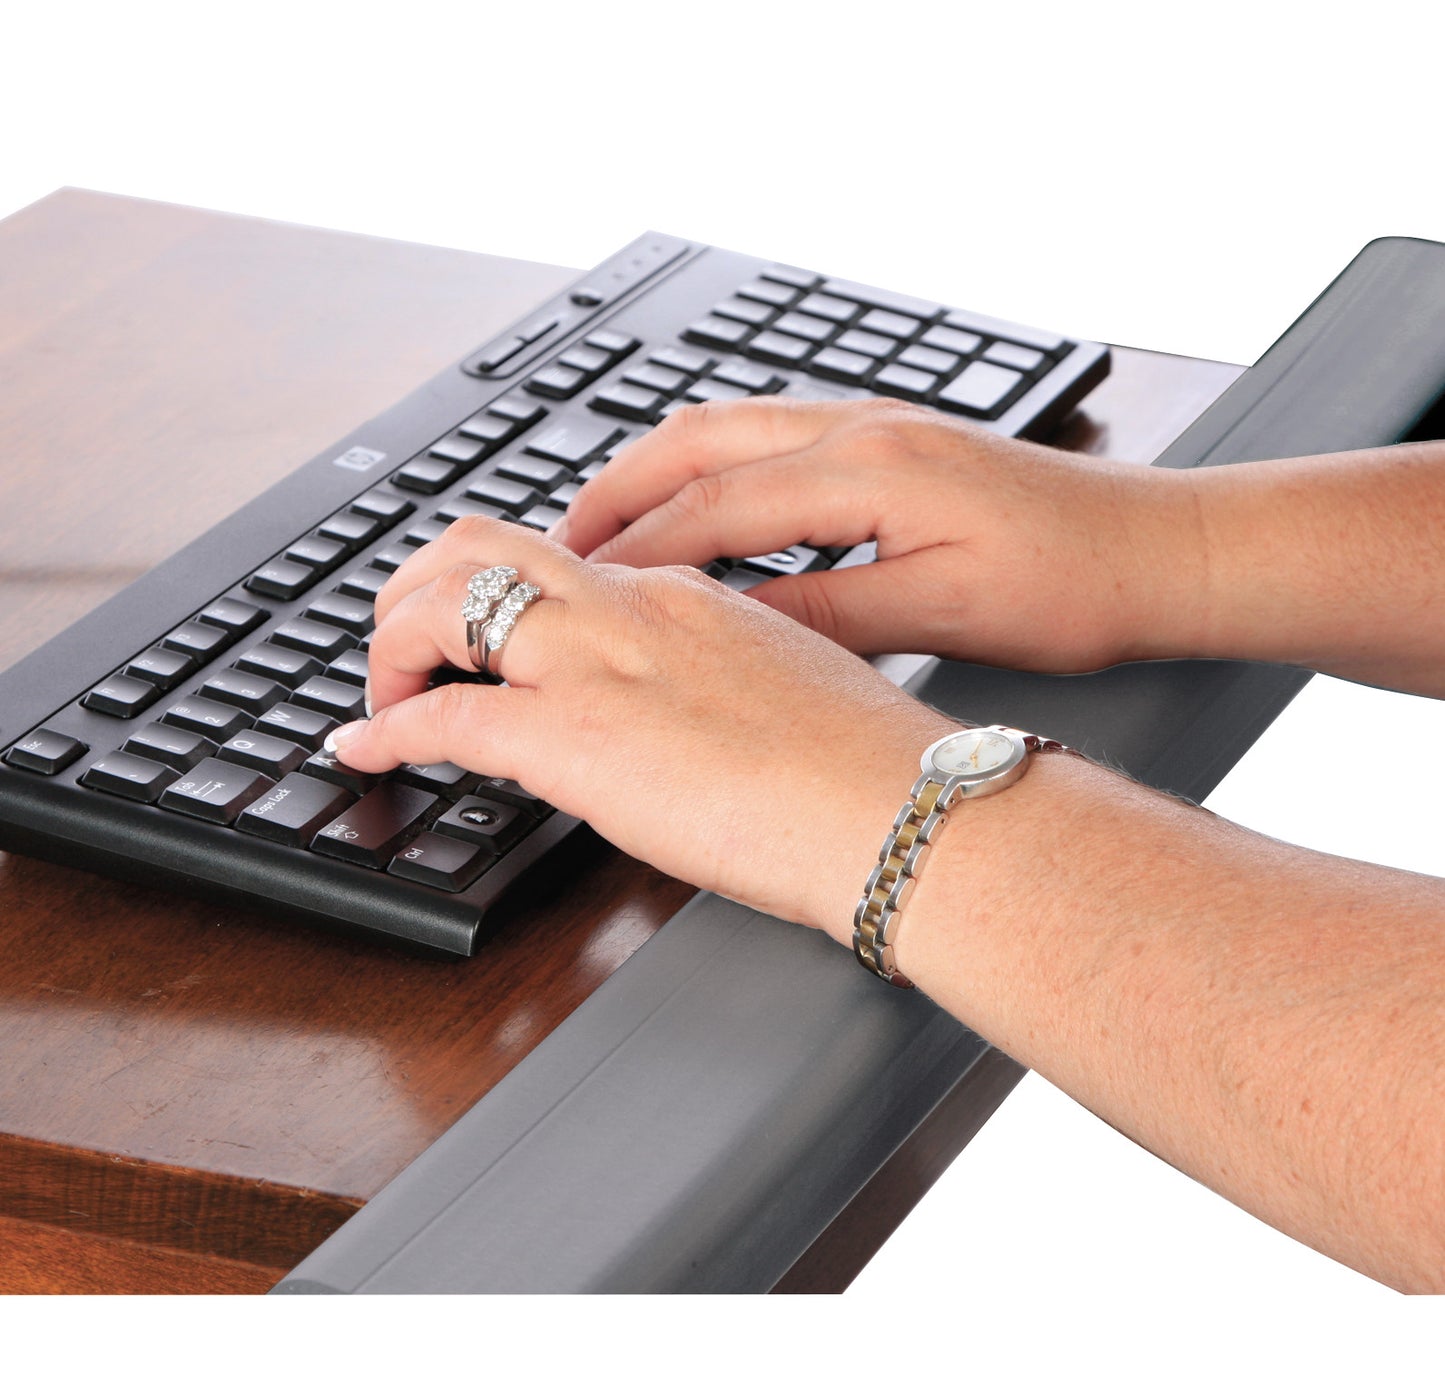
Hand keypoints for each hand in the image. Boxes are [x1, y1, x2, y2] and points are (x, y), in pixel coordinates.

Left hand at [331, 516, 948, 938]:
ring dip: (393, 644)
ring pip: (444, 602)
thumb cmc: (865, 768)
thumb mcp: (780, 693)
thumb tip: (671, 718)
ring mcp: (599, 663)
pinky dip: (389, 730)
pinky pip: (443, 715)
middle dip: (420, 590)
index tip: (482, 636)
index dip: (500, 598)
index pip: (562, 567)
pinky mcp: (574, 736)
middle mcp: (631, 608)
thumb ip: (710, 686)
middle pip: (480, 546)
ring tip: (384, 694)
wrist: (898, 806)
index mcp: (684, 597)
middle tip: (406, 647)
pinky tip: (369, 751)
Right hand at [555, 397, 1202, 671]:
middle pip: (701, 439)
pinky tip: (704, 515)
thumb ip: (826, 611)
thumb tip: (726, 623)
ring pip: (733, 430)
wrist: (1163, 550)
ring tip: (610, 527)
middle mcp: (865, 430)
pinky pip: (775, 441)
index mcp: (872, 469)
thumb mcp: (942, 616)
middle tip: (557, 541)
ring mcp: (881, 428)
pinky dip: (715, 472)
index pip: (715, 506)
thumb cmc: (1077, 586)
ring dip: (662, 473)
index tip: (575, 587)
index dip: (635, 549)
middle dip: (620, 488)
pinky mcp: (898, 444)